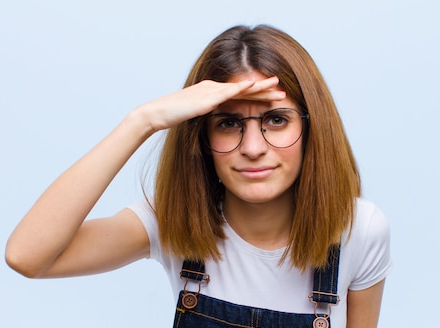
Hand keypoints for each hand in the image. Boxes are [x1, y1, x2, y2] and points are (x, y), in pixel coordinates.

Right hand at [136, 77, 285, 132]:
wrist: (156, 114)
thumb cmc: (172, 120)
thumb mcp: (195, 121)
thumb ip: (207, 121)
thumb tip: (218, 131)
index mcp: (212, 93)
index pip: (239, 94)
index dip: (257, 96)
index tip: (273, 99)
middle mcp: (214, 88)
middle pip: (245, 88)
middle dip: (265, 89)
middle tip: (283, 91)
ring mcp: (211, 90)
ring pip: (241, 87)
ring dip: (260, 87)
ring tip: (277, 86)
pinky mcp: (206, 96)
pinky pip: (228, 91)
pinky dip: (242, 88)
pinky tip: (254, 85)